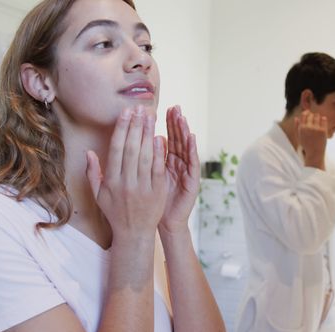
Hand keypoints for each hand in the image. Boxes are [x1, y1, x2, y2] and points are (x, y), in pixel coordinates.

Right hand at [85, 106, 166, 238]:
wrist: (134, 233)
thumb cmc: (115, 211)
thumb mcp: (98, 195)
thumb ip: (93, 173)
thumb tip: (89, 152)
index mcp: (111, 181)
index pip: (116, 150)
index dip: (121, 129)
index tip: (125, 113)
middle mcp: (126, 183)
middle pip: (131, 149)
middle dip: (135, 126)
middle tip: (139, 108)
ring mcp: (143, 188)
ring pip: (145, 156)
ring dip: (147, 134)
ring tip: (150, 117)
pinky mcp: (157, 192)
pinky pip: (157, 169)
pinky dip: (158, 153)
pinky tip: (159, 137)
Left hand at [158, 105, 200, 233]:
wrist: (165, 222)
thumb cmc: (154, 200)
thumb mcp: (148, 176)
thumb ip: (147, 158)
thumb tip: (142, 138)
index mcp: (167, 161)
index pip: (166, 138)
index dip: (165, 124)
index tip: (162, 108)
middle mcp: (178, 164)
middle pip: (178, 139)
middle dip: (176, 123)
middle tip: (174, 107)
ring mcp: (186, 172)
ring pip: (186, 148)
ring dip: (185, 132)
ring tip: (183, 117)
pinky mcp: (192, 181)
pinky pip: (192, 163)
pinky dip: (192, 150)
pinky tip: (191, 138)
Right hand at [295, 110, 326, 169]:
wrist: (314, 153)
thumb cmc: (306, 145)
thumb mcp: (299, 137)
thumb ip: (296, 127)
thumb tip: (296, 118)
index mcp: (301, 128)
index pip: (304, 114)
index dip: (307, 112)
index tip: (309, 114)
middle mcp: (308, 127)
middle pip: (311, 114)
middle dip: (312, 115)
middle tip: (314, 118)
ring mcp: (316, 129)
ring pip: (317, 116)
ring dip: (318, 117)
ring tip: (318, 121)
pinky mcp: (323, 131)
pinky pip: (324, 119)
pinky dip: (323, 119)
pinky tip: (323, 120)